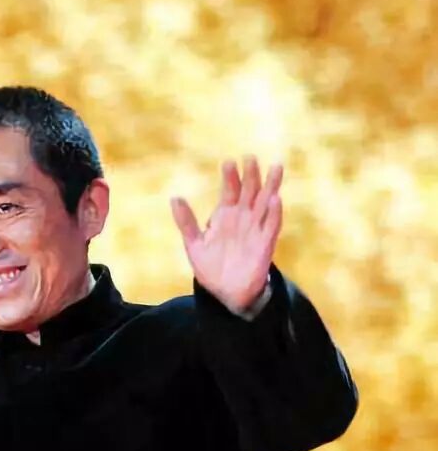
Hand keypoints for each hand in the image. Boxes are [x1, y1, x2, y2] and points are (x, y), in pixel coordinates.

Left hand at [170, 156, 282, 312]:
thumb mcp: (193, 243)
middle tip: (250, 157)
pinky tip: (275, 199)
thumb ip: (186, 221)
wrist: (224, 293)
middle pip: (249, 192)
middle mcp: (243, 219)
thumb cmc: (210, 267)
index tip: (228, 162)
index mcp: (225, 216)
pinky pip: (271, 226)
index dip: (230, 177)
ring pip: (265, 203)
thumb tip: (175, 197)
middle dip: (251, 175)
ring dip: (270, 186)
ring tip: (275, 166)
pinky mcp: (265, 245)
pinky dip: (274, 213)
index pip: (230, 191)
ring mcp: (255, 230)